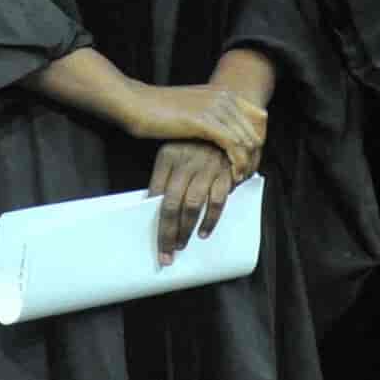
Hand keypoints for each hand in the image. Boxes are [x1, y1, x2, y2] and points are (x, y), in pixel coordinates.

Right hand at [122, 83, 265, 179]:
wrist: (136, 103)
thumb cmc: (159, 110)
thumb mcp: (193, 108)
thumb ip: (212, 115)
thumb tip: (227, 134)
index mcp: (223, 93)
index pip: (258, 117)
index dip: (257, 141)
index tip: (250, 160)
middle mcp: (224, 98)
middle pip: (256, 132)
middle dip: (254, 156)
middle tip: (246, 176)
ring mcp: (216, 108)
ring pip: (248, 141)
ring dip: (247, 164)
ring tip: (239, 180)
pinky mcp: (205, 122)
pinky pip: (234, 146)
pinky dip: (237, 164)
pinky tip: (233, 178)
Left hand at [149, 140, 237, 264]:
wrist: (227, 125)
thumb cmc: (196, 143)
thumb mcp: (174, 151)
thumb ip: (165, 175)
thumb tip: (153, 205)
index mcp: (168, 157)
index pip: (155, 193)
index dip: (152, 218)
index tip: (152, 239)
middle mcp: (185, 163)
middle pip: (171, 205)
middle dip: (167, 233)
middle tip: (165, 254)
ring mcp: (206, 169)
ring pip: (191, 206)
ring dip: (185, 230)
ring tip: (180, 246)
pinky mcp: (225, 174)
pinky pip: (216, 202)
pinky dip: (210, 220)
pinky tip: (203, 233)